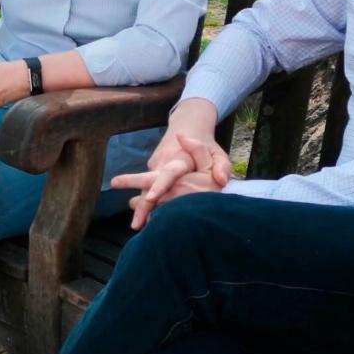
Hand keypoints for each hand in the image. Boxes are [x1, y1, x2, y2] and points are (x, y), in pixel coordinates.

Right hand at [112, 131, 230, 229]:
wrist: (189, 127)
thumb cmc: (207, 146)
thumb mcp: (218, 153)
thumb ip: (222, 166)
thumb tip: (221, 181)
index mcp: (179, 159)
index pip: (168, 173)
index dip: (160, 186)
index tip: (152, 198)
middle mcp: (164, 164)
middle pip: (148, 181)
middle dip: (141, 199)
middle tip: (131, 216)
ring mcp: (156, 168)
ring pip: (146, 189)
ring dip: (141, 207)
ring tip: (136, 226)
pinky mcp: (153, 172)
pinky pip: (148, 190)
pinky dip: (146, 205)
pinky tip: (144, 221)